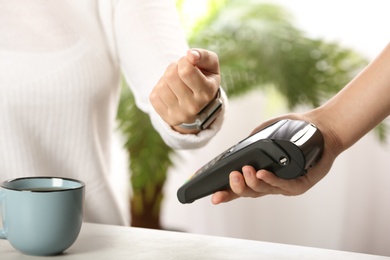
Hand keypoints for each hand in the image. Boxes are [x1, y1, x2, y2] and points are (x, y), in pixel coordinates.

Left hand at [150, 48, 220, 133]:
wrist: (201, 104)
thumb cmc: (205, 79)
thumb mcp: (210, 66)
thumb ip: (204, 56)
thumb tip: (190, 54)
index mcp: (207, 92)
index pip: (186, 70)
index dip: (184, 61)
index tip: (189, 64)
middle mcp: (195, 106)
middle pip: (171, 76)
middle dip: (173, 69)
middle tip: (181, 73)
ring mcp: (181, 115)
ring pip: (161, 86)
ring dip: (166, 80)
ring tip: (176, 83)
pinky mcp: (168, 118)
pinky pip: (154, 97)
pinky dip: (159, 90)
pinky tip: (170, 93)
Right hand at [211, 113, 339, 204]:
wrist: (322, 127)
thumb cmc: (295, 130)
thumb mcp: (267, 133)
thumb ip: (252, 141)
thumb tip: (238, 150)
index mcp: (262, 174)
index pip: (241, 186)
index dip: (226, 193)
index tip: (213, 196)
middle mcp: (272, 182)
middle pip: (249, 192)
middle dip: (237, 188)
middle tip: (232, 176)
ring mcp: (286, 185)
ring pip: (264, 190)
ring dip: (252, 182)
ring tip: (245, 171)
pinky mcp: (301, 183)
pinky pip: (285, 185)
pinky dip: (272, 181)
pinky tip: (262, 174)